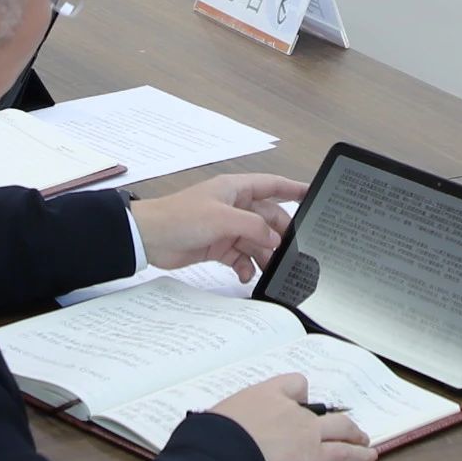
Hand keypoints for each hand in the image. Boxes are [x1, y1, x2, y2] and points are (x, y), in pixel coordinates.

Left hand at [131, 172, 305, 285]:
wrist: (149, 238)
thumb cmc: (180, 217)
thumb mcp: (222, 219)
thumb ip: (253, 227)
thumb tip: (274, 239)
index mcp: (235, 189)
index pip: (272, 185)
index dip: (293, 189)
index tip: (313, 195)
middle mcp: (233, 206)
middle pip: (267, 218)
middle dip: (279, 234)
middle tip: (292, 250)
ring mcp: (226, 227)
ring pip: (255, 240)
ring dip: (263, 255)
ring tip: (270, 269)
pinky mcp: (217, 246)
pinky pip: (240, 257)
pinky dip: (245, 267)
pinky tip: (245, 275)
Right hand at [208, 372, 374, 460]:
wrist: (224, 454)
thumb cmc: (212, 437)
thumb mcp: (217, 418)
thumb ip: (230, 422)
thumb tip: (220, 433)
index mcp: (265, 394)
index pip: (292, 383)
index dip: (298, 394)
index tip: (298, 402)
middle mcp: (291, 409)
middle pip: (321, 409)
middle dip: (333, 417)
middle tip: (340, 424)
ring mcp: (307, 432)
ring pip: (341, 428)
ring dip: (354, 433)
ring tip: (362, 439)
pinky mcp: (315, 457)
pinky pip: (344, 453)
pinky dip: (360, 455)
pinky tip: (369, 457)